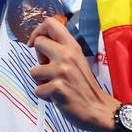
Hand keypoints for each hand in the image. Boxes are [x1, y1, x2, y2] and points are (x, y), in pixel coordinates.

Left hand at [27, 17, 117, 131]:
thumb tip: (39, 43)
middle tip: (50, 71)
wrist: (97, 109)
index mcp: (73, 46)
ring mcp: (62, 71)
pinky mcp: (57, 87)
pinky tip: (57, 97)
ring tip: (56, 86)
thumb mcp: (77, 60)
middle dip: (39, 59)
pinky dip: (45, 96)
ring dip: (41, 81)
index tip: (34, 43)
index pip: (51, 23)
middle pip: (38, 43)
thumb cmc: (84, 85)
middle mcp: (67, 55)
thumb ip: (61, 50)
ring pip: (34, 71)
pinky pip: (37, 89)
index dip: (37, 31)